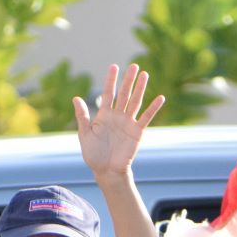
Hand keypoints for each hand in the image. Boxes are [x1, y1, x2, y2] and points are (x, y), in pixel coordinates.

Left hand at [74, 63, 164, 182]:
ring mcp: (128, 123)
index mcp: (104, 115)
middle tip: (134, 65)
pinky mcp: (137, 132)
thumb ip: (82, 116)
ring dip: (140, 88)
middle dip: (128, 80)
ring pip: (135, 102)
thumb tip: (75, 98)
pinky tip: (160, 97)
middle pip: (124, 94)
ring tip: (145, 74)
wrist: (106, 171)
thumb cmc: (93, 154)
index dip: (110, 80)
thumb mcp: (85, 134)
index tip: (114, 66)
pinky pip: (146, 118)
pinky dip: (153, 108)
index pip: (108, 93)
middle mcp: (117, 116)